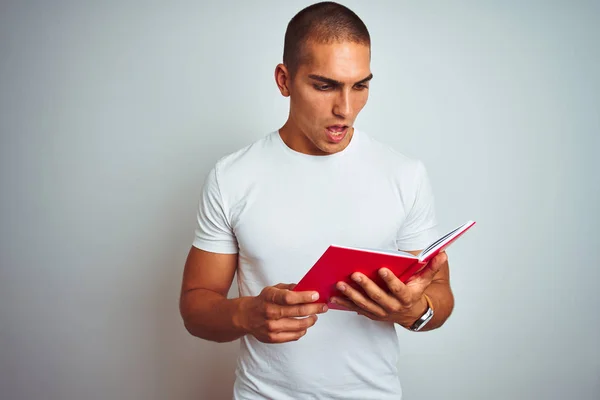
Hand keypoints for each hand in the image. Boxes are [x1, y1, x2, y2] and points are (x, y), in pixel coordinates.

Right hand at [237, 283, 327, 342]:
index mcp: (270, 297)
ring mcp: (271, 327)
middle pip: (298, 311)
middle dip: (314, 308)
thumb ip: (289, 288)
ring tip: (315, 316)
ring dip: (311, 320)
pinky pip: (294, 336)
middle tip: (323, 306)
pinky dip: (303, 330)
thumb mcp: (273, 289)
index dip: (305, 297)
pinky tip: (305, 325)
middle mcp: (270, 312)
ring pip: (299, 326)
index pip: (290, 298)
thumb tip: (307, 288)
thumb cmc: (263, 301)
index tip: (316, 295)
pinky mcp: (273, 338)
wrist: (246, 317)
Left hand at [330, 252, 447, 327]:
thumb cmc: (415, 292)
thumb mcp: (424, 281)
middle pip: (378, 297)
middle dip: (366, 286)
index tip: (382, 269)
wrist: (412, 314)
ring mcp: (381, 312)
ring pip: (364, 304)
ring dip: (351, 294)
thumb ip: (431, 267)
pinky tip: (334, 296)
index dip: (391, 280)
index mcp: (406, 297)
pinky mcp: (371, 314)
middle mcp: (393, 307)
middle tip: (355, 274)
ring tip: (340, 284)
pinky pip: (356, 309)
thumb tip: (442, 253)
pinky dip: (344, 303)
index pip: (398, 289)